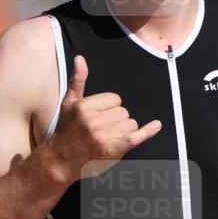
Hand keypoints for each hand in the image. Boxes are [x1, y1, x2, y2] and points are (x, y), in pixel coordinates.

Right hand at [47, 55, 161, 181]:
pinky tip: (156, 125)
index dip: (109, 107)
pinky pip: (135, 137)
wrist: (60, 160)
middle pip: (124, 112)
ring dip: (123, 130)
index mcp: (85, 107)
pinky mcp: (112, 150)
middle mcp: (94, 121)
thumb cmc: (66, 129)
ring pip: (130, 124)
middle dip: (116, 119)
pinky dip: (148, 131)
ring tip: (106, 137)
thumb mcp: (68, 103)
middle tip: (100, 129)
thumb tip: (80, 58)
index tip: (97, 116)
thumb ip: (78, 80)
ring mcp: (104, 137)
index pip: (115, 99)